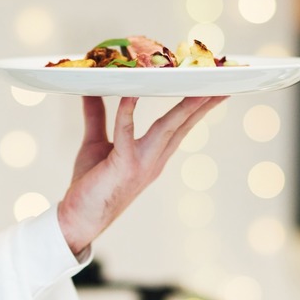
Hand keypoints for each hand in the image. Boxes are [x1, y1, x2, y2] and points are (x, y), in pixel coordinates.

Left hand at [57, 95, 227, 254]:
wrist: (78, 219)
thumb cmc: (89, 185)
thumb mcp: (95, 143)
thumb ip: (97, 115)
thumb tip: (92, 88)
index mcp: (152, 156)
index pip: (180, 127)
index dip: (197, 107)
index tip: (214, 88)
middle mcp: (153, 160)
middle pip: (184, 126)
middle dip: (204, 103)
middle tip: (222, 80)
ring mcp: (142, 164)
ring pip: (168, 128)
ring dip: (184, 107)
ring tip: (198, 87)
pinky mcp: (124, 166)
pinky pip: (126, 133)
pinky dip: (128, 111)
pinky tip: (131, 94)